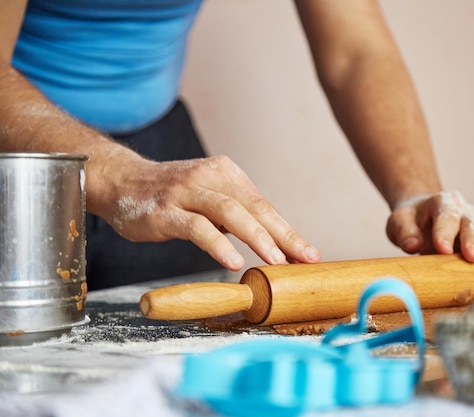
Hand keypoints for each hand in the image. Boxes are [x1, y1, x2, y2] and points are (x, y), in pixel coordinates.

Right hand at [95, 155, 320, 270]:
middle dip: (284, 236)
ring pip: (230, 213)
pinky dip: (218, 245)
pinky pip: (197, 228)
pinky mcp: (166, 211)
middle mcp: (210, 178)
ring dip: (257, 238)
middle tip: (304, 259)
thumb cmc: (173, 196)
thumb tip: (277, 246)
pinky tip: (233, 262)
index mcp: (227, 174)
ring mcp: (187, 192)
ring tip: (276, 261)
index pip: (264, 205)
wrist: (122, 181)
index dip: (288, 231)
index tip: (309, 254)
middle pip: (255, 208)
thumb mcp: (210, 198)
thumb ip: (238, 216)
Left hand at [385, 191, 473, 267]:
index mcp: (442, 202)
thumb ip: (403, 231)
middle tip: (471, 257)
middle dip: (472, 241)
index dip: (444, 232)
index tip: (442, 249)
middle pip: (471, 224)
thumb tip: (412, 245)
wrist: (423, 216)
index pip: (445, 215)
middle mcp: (464, 211)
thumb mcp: (399, 221)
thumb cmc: (411, 220)